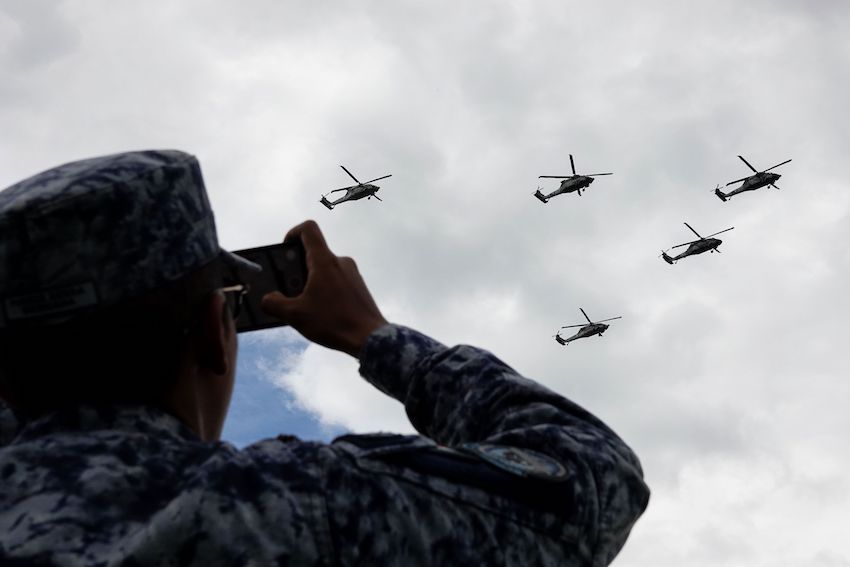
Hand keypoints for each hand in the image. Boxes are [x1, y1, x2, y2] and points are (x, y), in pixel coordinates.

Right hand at [260, 220, 387, 357]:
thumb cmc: (334, 323)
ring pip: (325, 269)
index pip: (308, 229)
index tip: (285, 251)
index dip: (292, 233)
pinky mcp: (358, 287)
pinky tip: (320, 312)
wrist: (371, 338)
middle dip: (297, 268)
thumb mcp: (295, 315)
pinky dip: (324, 290)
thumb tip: (268, 299)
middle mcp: (340, 262)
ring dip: (310, 282)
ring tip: (304, 305)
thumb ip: (274, 304)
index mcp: (324, 261)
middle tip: (289, 289)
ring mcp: (352, 274)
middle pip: (314, 253)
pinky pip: (336, 281)